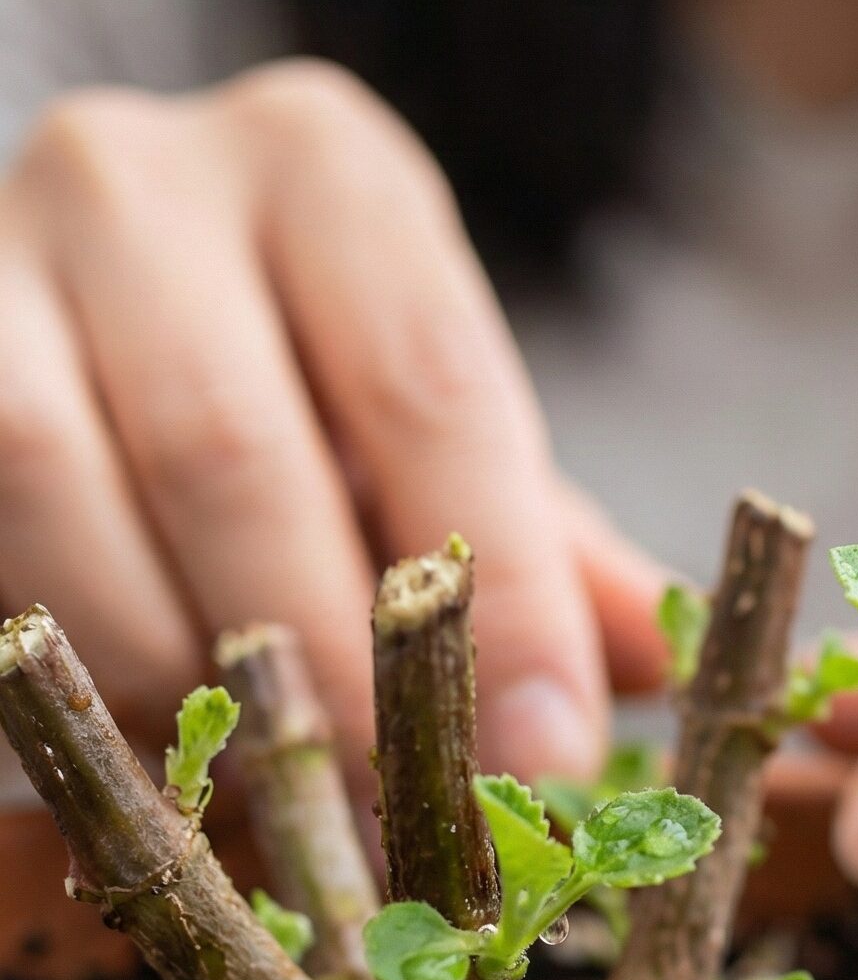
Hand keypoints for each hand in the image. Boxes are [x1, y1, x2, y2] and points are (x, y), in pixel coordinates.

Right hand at [0, 62, 667, 777]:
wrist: (90, 313)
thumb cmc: (303, 383)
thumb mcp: (433, 439)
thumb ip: (546, 540)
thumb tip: (674, 661)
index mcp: (328, 168)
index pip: (432, 387)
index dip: (499, 595)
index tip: (543, 756)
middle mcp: (142, 172)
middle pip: (233, 447)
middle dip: (325, 662)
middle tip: (392, 810)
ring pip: (54, 486)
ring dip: (169, 668)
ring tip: (258, 773)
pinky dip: (56, 655)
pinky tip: (146, 726)